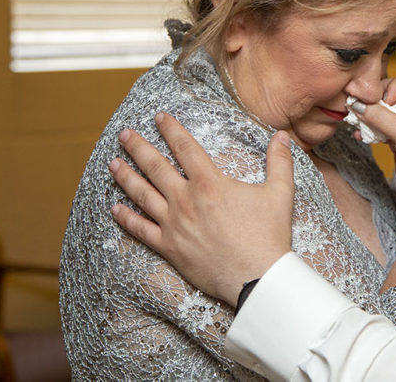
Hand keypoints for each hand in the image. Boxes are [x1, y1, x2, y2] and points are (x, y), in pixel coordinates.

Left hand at [108, 113, 294, 304]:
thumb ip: (279, 161)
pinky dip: (126, 218)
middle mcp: (186, 200)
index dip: (171, 129)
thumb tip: (282, 136)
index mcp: (210, 183)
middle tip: (124, 134)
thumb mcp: (280, 193)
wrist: (257, 278)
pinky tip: (115, 208)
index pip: (185, 147)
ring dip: (126, 177)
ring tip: (112, 163)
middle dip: (138, 147)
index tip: (159, 117)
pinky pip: (142, 230)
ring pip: (142, 195)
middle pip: (156, 167)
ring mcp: (175, 225)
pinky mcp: (170, 248)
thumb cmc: (269, 236)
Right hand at [358, 71, 395, 201]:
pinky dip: (369, 127)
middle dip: (378, 101)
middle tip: (367, 108)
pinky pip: (379, 124)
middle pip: (394, 91)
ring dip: (369, 114)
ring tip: (359, 121)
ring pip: (384, 108)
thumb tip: (359, 105)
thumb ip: (381, 117)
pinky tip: (360, 133)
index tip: (386, 101)